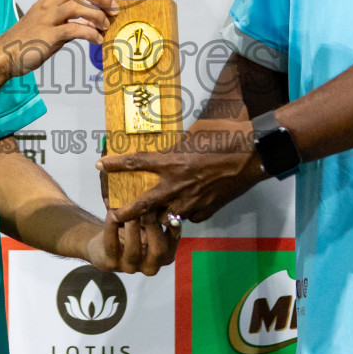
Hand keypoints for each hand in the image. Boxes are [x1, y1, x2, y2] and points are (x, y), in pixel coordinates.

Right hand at [0, 0, 118, 78]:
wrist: (6, 53)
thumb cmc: (30, 38)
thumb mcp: (53, 22)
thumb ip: (73, 19)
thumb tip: (95, 19)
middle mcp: (50, 2)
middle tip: (115, 9)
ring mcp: (48, 17)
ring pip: (79, 7)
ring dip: (98, 16)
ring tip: (105, 27)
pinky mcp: (48, 34)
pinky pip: (75, 30)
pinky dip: (90, 34)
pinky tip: (96, 40)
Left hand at [85, 211, 178, 275]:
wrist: (104, 244)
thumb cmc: (132, 230)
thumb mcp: (147, 224)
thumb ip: (156, 215)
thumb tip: (163, 196)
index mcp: (165, 255)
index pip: (173, 240)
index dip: (173, 225)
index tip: (168, 209)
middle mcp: (151, 266)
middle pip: (158, 250)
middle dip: (153, 227)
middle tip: (147, 208)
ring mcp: (130, 267)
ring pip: (134, 250)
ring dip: (132, 228)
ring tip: (128, 210)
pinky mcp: (111, 264)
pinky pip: (112, 245)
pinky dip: (111, 228)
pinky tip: (112, 214)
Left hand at [98, 119, 267, 223]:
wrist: (252, 155)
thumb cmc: (224, 138)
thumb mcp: (193, 138)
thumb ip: (176, 149)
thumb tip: (167, 152)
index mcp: (172, 163)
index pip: (136, 163)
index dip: (115, 163)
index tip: (100, 164)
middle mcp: (177, 185)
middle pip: (144, 204)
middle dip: (126, 212)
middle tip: (114, 215)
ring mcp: (191, 202)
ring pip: (166, 214)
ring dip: (159, 213)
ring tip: (153, 214)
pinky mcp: (205, 211)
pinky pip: (188, 215)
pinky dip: (185, 211)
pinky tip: (188, 205)